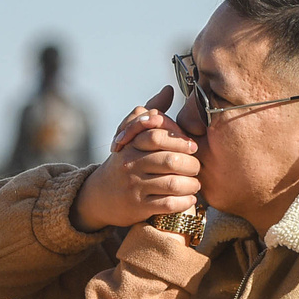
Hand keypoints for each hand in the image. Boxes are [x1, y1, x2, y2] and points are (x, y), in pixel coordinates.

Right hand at [74, 89, 200, 231]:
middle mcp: (131, 164)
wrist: (100, 195)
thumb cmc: (125, 160)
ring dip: (191, 184)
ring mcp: (134, 187)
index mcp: (132, 145)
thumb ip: (150, 113)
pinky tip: (190, 198)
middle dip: (191, 164)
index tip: (193, 145)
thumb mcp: (132, 135)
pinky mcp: (138, 207)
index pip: (157, 137)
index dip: (180, 140)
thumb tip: (168, 90)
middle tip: (197, 167)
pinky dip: (184, 201)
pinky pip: (167, 204)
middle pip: (169, 161)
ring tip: (196, 183)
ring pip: (171, 184)